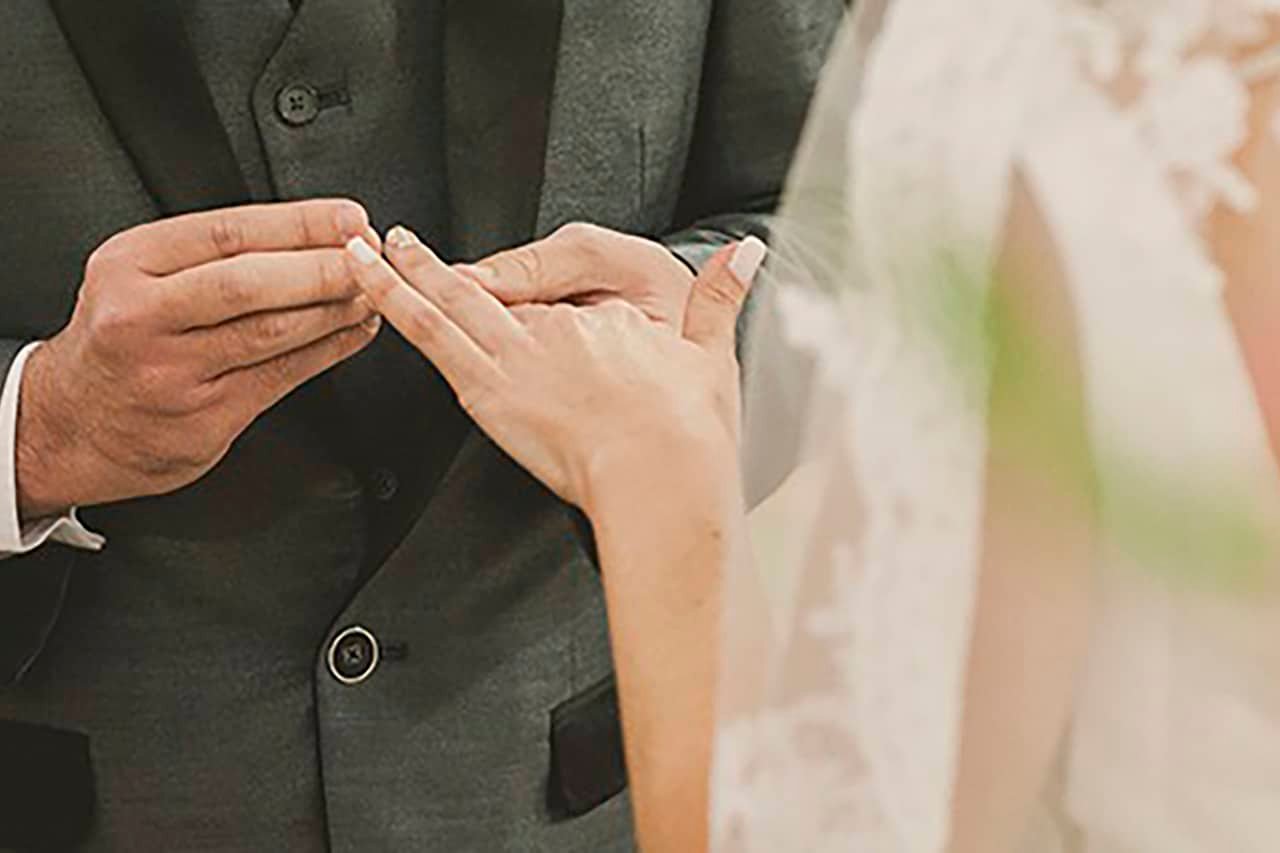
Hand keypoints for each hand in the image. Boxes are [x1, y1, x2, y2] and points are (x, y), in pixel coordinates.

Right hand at [17, 199, 382, 517]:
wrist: (75, 422)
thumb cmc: (122, 340)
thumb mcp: (139, 275)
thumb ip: (210, 254)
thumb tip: (315, 231)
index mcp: (129, 265)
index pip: (227, 232)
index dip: (300, 224)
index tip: (350, 219)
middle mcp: (143, 316)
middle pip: (251, 283)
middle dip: (325, 268)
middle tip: (372, 259)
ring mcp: (173, 372)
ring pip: (271, 333)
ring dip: (335, 310)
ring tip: (372, 293)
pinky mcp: (204, 418)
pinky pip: (281, 376)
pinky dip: (328, 351)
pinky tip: (354, 333)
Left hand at [344, 226, 764, 511]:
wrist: (663, 481)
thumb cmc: (691, 433)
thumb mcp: (714, 354)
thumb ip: (721, 298)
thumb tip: (747, 252)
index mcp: (602, 320)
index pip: (544, 296)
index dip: (509, 289)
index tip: (485, 283)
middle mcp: (552, 330)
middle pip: (486, 286)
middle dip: (433, 263)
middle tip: (394, 238)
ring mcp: (515, 357)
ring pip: (446, 303)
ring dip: (399, 273)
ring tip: (362, 250)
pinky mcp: (489, 392)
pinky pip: (432, 336)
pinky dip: (395, 303)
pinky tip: (369, 285)